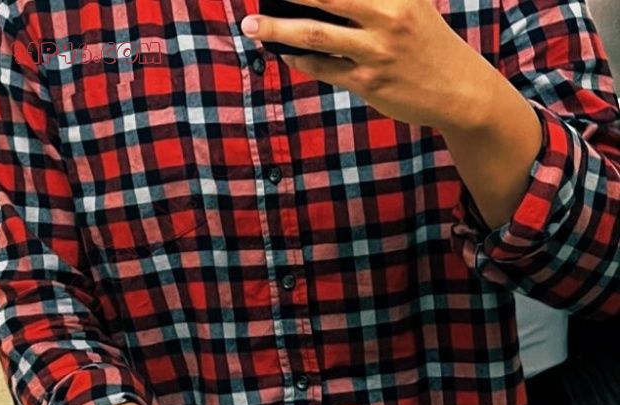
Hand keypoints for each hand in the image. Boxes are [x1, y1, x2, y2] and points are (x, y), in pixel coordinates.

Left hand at [241, 0, 495, 131]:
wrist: (459, 90)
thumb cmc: (429, 42)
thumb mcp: (410, 4)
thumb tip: (324, 3)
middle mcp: (386, 16)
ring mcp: (376, 52)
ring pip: (314, 35)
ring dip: (277, 29)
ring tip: (251, 26)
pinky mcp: (370, 83)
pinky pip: (324, 69)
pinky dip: (301, 60)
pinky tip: (285, 53)